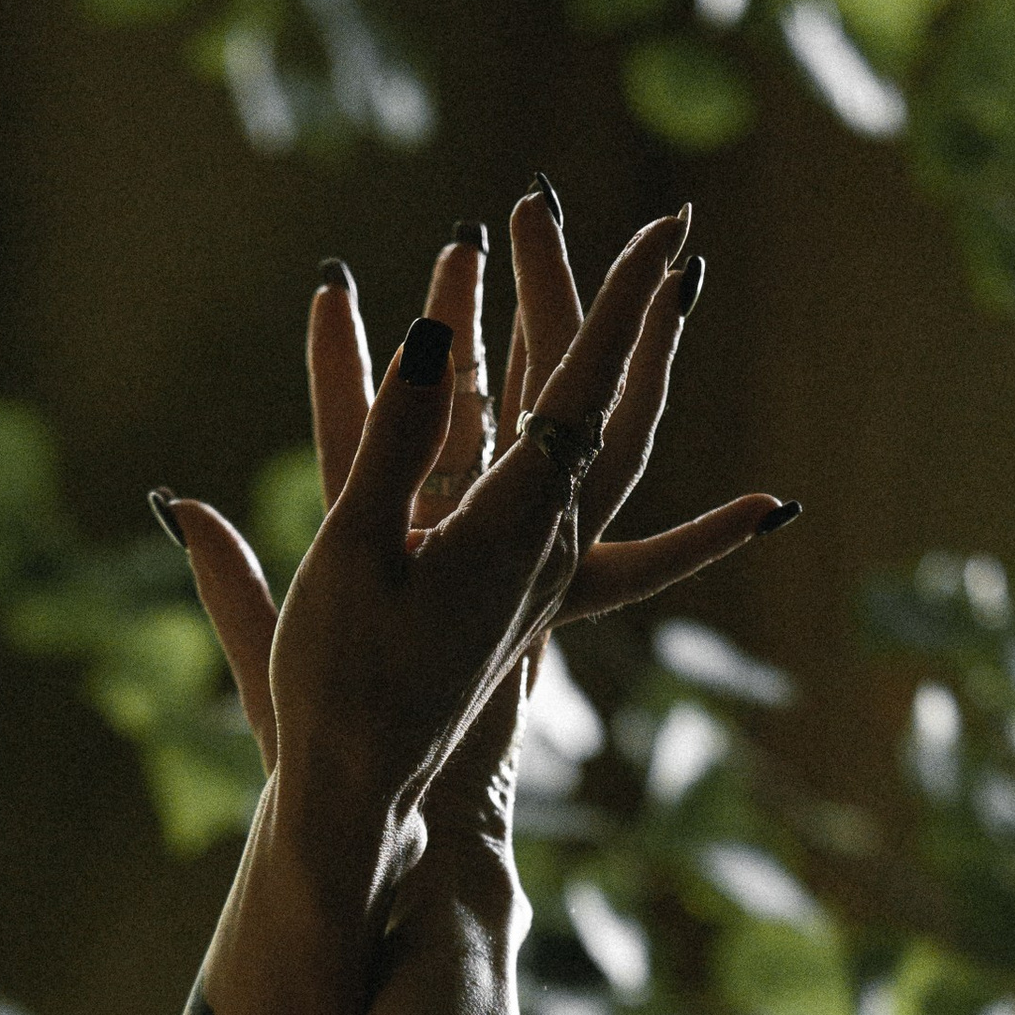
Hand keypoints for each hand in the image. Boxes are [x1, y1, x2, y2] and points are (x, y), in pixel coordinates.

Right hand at [164, 189, 788, 873]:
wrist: (361, 785)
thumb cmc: (343, 675)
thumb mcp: (355, 548)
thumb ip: (397, 437)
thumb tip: (440, 337)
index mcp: (515, 523)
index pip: (583, 386)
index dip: (623, 301)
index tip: (665, 229)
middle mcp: (551, 541)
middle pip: (606, 404)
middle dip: (631, 311)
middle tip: (672, 231)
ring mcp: (542, 570)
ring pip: (589, 443)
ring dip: (607, 362)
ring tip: (634, 296)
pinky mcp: (519, 591)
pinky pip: (558, 482)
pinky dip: (566, 420)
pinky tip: (560, 405)